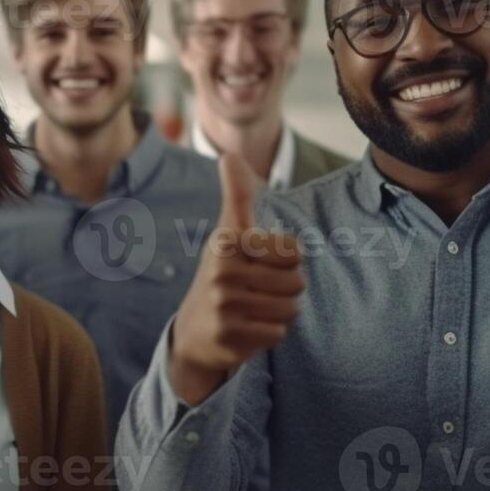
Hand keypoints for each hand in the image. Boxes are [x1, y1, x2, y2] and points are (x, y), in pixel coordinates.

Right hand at [168, 153, 303, 403]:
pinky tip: (247, 329)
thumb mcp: (226, 234)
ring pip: (290, 308)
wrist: (193, 333)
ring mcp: (224, 305)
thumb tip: (229, 154)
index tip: (261, 262)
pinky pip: (278, 333)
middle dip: (284, 289)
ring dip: (279, 312)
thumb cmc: (221, 276)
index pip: (293, 249)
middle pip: (296, 281)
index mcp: (227, 242)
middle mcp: (222, 271)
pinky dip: (268, 334)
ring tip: (253, 310)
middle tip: (256, 291)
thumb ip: (236, 195)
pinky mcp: (229, 336)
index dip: (286, 259)